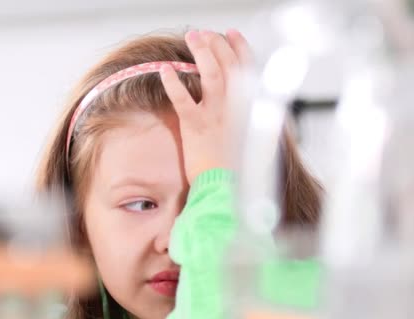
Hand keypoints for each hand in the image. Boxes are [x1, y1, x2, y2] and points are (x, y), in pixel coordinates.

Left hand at [160, 29, 251, 183]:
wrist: (227, 189)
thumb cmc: (236, 168)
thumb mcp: (248, 138)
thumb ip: (245, 116)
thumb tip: (241, 102)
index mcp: (249, 109)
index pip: (248, 70)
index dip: (239, 48)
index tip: (231, 34)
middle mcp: (235, 108)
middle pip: (229, 65)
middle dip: (217, 44)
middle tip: (204, 34)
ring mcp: (216, 116)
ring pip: (210, 75)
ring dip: (201, 53)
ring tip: (191, 38)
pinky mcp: (196, 127)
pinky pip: (183, 99)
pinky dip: (174, 83)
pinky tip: (165, 70)